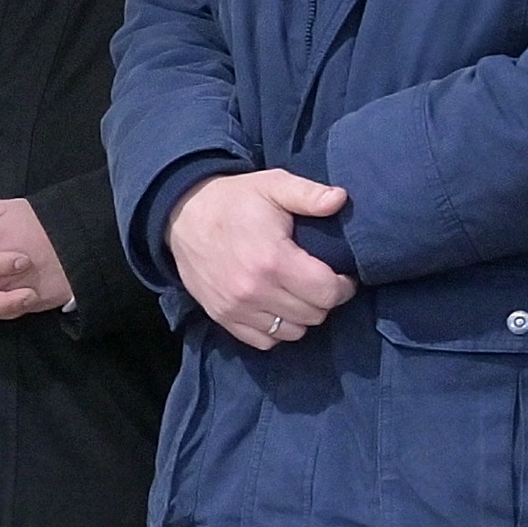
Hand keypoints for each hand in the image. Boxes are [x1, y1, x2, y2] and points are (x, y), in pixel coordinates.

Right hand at [167, 169, 356, 350]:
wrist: (184, 216)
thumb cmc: (235, 200)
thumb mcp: (273, 185)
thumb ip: (309, 194)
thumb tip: (340, 199)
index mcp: (274, 260)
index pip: (327, 293)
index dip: (343, 287)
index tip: (342, 276)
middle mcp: (255, 290)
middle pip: (313, 315)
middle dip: (325, 299)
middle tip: (320, 282)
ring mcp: (237, 308)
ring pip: (292, 332)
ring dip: (302, 316)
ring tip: (299, 295)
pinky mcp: (223, 317)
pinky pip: (264, 341)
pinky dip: (276, 330)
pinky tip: (277, 307)